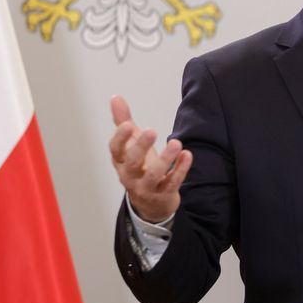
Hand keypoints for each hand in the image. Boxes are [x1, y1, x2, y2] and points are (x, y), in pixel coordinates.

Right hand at [109, 95, 192, 222]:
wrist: (150, 204)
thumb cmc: (139, 168)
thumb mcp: (130, 145)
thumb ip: (123, 121)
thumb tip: (115, 97)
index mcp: (121, 162)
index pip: (115, 150)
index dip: (120, 138)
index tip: (127, 124)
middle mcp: (131, 176)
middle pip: (132, 162)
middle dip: (141, 146)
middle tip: (151, 131)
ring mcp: (147, 187)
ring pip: (154, 175)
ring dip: (165, 159)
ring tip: (176, 143)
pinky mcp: (164, 194)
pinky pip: (172, 182)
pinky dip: (180, 169)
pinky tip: (187, 155)